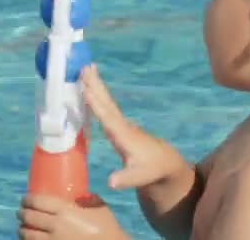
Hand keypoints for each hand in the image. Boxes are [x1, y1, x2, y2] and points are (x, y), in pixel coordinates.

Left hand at [17, 193, 127, 239]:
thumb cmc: (106, 225)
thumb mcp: (97, 205)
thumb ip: (85, 198)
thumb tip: (77, 193)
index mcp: (65, 210)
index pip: (37, 201)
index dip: (27, 199)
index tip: (25, 198)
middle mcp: (55, 225)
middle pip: (29, 217)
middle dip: (21, 213)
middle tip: (21, 211)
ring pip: (28, 234)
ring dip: (22, 229)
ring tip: (23, 227)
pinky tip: (30, 239)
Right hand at [80, 63, 188, 188]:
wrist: (164, 161)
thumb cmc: (151, 169)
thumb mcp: (140, 177)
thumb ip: (126, 178)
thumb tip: (111, 182)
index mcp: (123, 135)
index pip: (108, 117)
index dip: (97, 104)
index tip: (86, 88)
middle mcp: (121, 124)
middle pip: (106, 102)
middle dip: (95, 86)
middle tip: (84, 67)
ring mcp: (120, 122)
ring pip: (106, 100)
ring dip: (96, 84)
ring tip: (86, 67)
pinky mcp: (118, 123)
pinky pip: (105, 104)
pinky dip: (97, 93)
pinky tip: (89, 85)